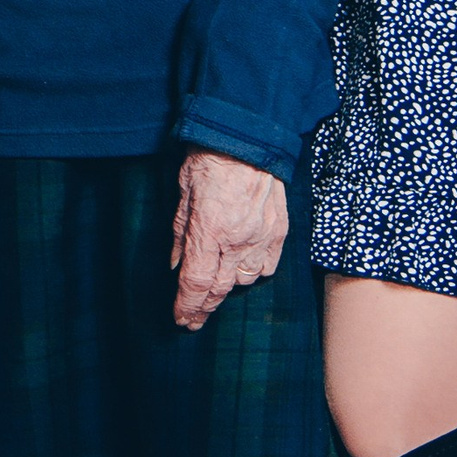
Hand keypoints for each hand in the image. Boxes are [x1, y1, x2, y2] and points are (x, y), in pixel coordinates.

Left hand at [171, 148, 288, 327]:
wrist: (249, 137)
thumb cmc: (210, 158)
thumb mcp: (183, 193)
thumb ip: (181, 233)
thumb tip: (176, 264)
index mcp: (209, 230)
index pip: (196, 283)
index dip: (187, 306)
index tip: (181, 319)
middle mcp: (238, 240)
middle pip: (220, 288)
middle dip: (204, 307)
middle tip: (194, 319)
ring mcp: (262, 237)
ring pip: (246, 280)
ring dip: (229, 286)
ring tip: (217, 284)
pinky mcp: (280, 231)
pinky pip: (268, 266)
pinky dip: (255, 271)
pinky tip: (244, 267)